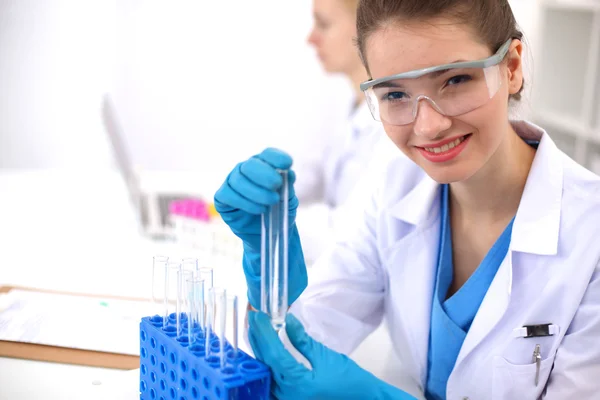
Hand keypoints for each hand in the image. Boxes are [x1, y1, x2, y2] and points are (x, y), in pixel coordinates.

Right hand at [214, 148, 307, 308]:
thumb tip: (288, 173)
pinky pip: (227, 195)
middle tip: (276, 188)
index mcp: (264, 173)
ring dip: (254, 188)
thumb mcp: (290, 205)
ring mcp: (233, 191)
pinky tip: (257, 209)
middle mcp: (246, 179)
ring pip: (236, 178)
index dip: (274, 157)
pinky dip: (242, 199)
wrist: (273, 251)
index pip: (266, 156)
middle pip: (248, 165)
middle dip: (262, 173)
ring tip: (269, 202)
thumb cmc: (282, 225)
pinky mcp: (225, 204)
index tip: (287, 165)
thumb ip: (287, 188)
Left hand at [248, 311, 417, 399]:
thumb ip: (303, 341)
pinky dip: (267, 364)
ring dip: (260, 352)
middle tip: (253, 320)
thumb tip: (288, 320)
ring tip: (257, 332)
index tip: (258, 316)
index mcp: (298, 384)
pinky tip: (265, 351)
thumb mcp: (327, 357)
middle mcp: (287, 395)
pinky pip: (272, 381)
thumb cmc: (350, 382)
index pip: (273, 354)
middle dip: (257, 340)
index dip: (263, 333)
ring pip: (265, 373)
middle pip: (265, 363)